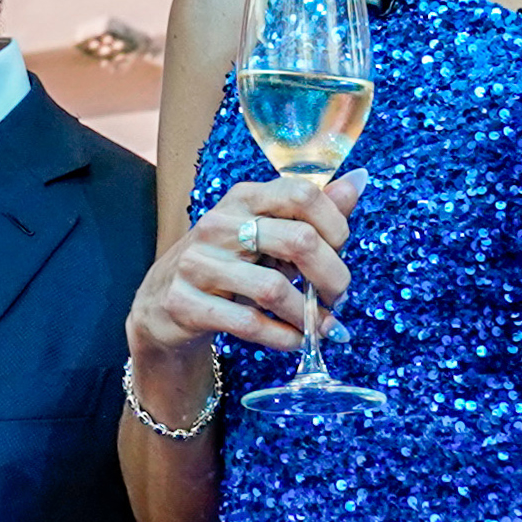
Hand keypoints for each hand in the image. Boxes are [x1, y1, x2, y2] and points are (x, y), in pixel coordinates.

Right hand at [128, 172, 357, 377]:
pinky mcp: (184, 302)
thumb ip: (313, 210)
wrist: (162, 302)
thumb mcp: (267, 231)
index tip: (342, 251)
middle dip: (333, 277)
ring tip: (322, 326)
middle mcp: (219, 223)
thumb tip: (359, 180)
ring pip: (274, 290)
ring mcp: (198, 263)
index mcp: (245, 197)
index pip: (303, 193)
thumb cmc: (228, 262)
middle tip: (337, 296)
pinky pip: (248, 324)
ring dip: (309, 316)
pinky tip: (295, 340)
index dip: (336, 225)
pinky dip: (282, 337)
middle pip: (299, 241)